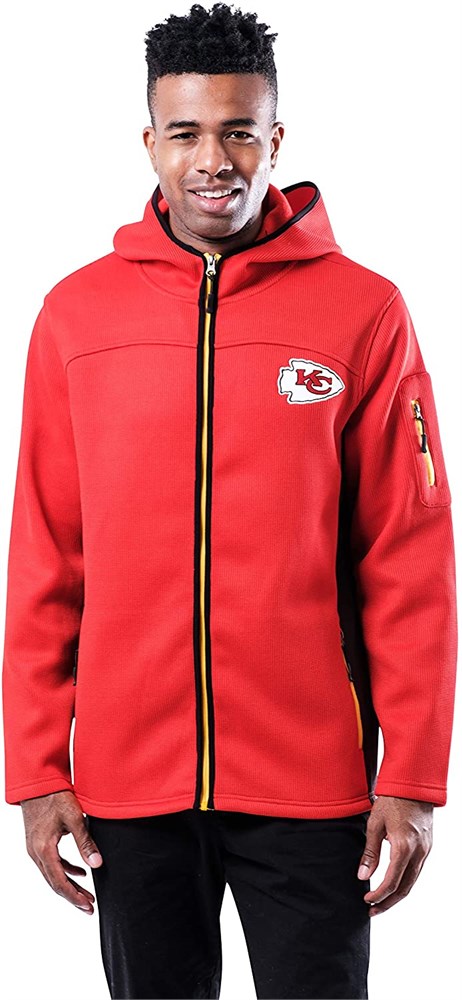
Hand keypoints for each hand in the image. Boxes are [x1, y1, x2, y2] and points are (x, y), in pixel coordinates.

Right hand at [20, 790, 102, 914]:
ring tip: (87, 894)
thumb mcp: (74, 818)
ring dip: (70, 885)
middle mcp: (36, 852)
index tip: (88, 906)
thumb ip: (85, 842)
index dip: (74, 897)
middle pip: (55, 882)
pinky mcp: (38, 842)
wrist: (37, 782)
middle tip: (90, 907)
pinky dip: (66, 870)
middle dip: (73, 897)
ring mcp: (35, 848)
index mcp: (44, 849)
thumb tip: (97, 865)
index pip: (59, 882)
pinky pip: (52, 864)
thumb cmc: (55, 796)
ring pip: (53, 874)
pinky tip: (81, 873)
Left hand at [357, 795, 432, 916]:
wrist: (413, 785)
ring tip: (381, 902)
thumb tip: (363, 876)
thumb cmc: (392, 800)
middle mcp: (418, 852)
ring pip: (412, 881)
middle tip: (372, 911)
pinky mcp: (427, 847)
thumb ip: (370, 853)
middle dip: (388, 903)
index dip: (378, 895)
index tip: (366, 900)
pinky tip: (393, 884)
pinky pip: (416, 871)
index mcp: (404, 847)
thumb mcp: (375, 825)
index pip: (391, 882)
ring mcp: (425, 850)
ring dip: (396, 895)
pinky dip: (404, 882)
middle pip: (404, 888)